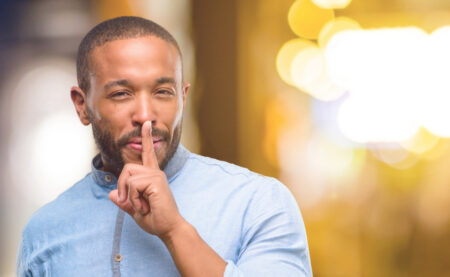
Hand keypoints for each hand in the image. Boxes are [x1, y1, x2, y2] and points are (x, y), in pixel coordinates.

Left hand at [109, 121, 184, 238]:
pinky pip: (132, 185)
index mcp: (152, 176)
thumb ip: (124, 201)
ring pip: (128, 178)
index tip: (146, 123)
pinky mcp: (156, 181)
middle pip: (127, 168)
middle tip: (131, 203)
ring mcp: (156, 176)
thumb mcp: (135, 210)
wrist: (169, 228)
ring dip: (129, 196)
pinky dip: (134, 199)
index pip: (148, 154)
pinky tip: (145, 206)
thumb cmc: (156, 219)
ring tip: (142, 206)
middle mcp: (155, 172)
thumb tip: (111, 194)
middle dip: (122, 187)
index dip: (146, 138)